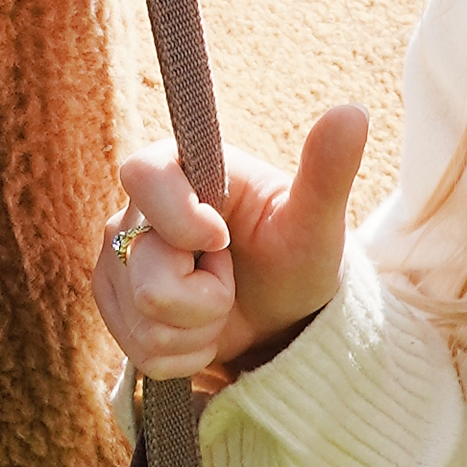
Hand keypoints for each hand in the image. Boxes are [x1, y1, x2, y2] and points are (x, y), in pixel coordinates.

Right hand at [90, 106, 369, 384]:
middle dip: (207, 299)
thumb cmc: (297, 255)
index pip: (142, 175)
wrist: (281, 313)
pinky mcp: (114, 307)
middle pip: (146, 276)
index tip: (225, 239)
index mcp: (178, 167)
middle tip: (233, 278)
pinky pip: (142, 353)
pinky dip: (186, 354)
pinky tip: (203, 330)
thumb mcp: (316, 220)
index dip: (181, 220)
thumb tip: (353, 111)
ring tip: (221, 305)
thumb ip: (327, 170)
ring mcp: (117, 261)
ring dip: (199, 331)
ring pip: (146, 322)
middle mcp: (134, 211)